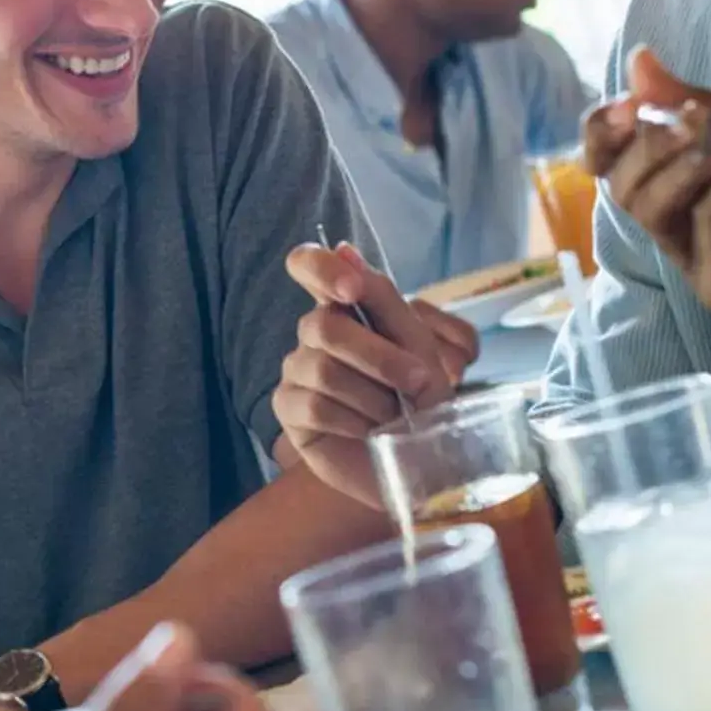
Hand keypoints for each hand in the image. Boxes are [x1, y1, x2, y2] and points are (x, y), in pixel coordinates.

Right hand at [273, 242, 478, 507]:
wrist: (420, 462)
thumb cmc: (421, 401)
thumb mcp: (419, 347)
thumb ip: (384, 299)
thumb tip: (343, 249)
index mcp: (346, 307)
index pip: (307, 265)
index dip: (321, 269)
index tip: (351, 291)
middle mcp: (315, 334)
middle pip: (324, 324)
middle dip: (379, 356)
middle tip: (418, 383)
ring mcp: (297, 371)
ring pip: (323, 369)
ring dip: (373, 397)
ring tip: (394, 417)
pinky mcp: (290, 411)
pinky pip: (314, 406)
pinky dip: (353, 421)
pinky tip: (369, 434)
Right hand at [584, 49, 710, 337]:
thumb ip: (703, 102)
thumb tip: (637, 62)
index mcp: (688, 172)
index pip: (614, 156)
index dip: (605, 130)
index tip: (625, 103)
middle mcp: (684, 216)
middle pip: (623, 181)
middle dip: (653, 140)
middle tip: (699, 115)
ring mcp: (701, 255)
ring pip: (652, 206)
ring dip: (688, 158)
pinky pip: (703, 227)